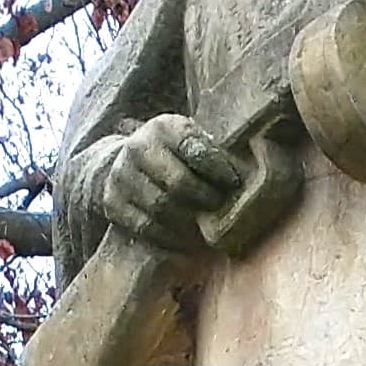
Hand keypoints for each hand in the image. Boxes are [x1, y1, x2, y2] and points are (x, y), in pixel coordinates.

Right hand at [95, 117, 251, 252]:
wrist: (124, 164)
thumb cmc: (173, 156)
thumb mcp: (189, 141)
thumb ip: (211, 152)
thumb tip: (253, 170)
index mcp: (163, 126)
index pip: (195, 149)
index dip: (218, 170)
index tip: (233, 183)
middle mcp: (137, 147)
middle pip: (178, 183)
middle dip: (204, 199)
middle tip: (219, 209)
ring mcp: (121, 175)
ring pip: (161, 207)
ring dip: (188, 222)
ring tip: (203, 226)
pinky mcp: (111, 202)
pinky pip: (144, 226)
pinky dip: (168, 236)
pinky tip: (184, 239)